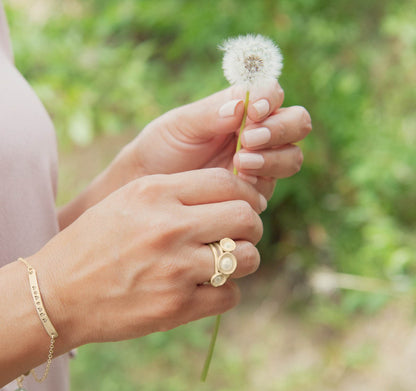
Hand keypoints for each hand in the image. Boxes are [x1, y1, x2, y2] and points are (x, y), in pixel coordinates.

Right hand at [37, 169, 264, 346]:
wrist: (56, 293)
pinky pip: (230, 295)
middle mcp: (169, 227)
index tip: (247, 205)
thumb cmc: (94, 242)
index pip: (226, 182)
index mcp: (155, 193)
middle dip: (251, 225)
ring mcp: (175, 269)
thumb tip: (230, 197)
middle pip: (246, 218)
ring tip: (223, 261)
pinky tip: (204, 287)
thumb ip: (178, 193)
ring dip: (244, 259)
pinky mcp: (176, 307)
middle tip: (240, 233)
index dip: (246, 194)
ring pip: (247, 258)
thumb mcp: (129, 200)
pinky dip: (225, 291)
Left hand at [118, 80, 311, 199]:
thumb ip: (211, 114)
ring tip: (240, 163)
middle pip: (297, 123)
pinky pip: (272, 185)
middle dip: (279, 130)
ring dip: (273, 159)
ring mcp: (261, 163)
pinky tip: (238, 183)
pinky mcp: (255, 190)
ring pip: (292, 157)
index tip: (254, 112)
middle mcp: (258, 133)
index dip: (271, 100)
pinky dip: (260, 183)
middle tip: (248, 141)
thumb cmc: (164, 147)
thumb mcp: (182, 125)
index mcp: (242, 109)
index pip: (274, 94)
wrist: (152, 183)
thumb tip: (242, 106)